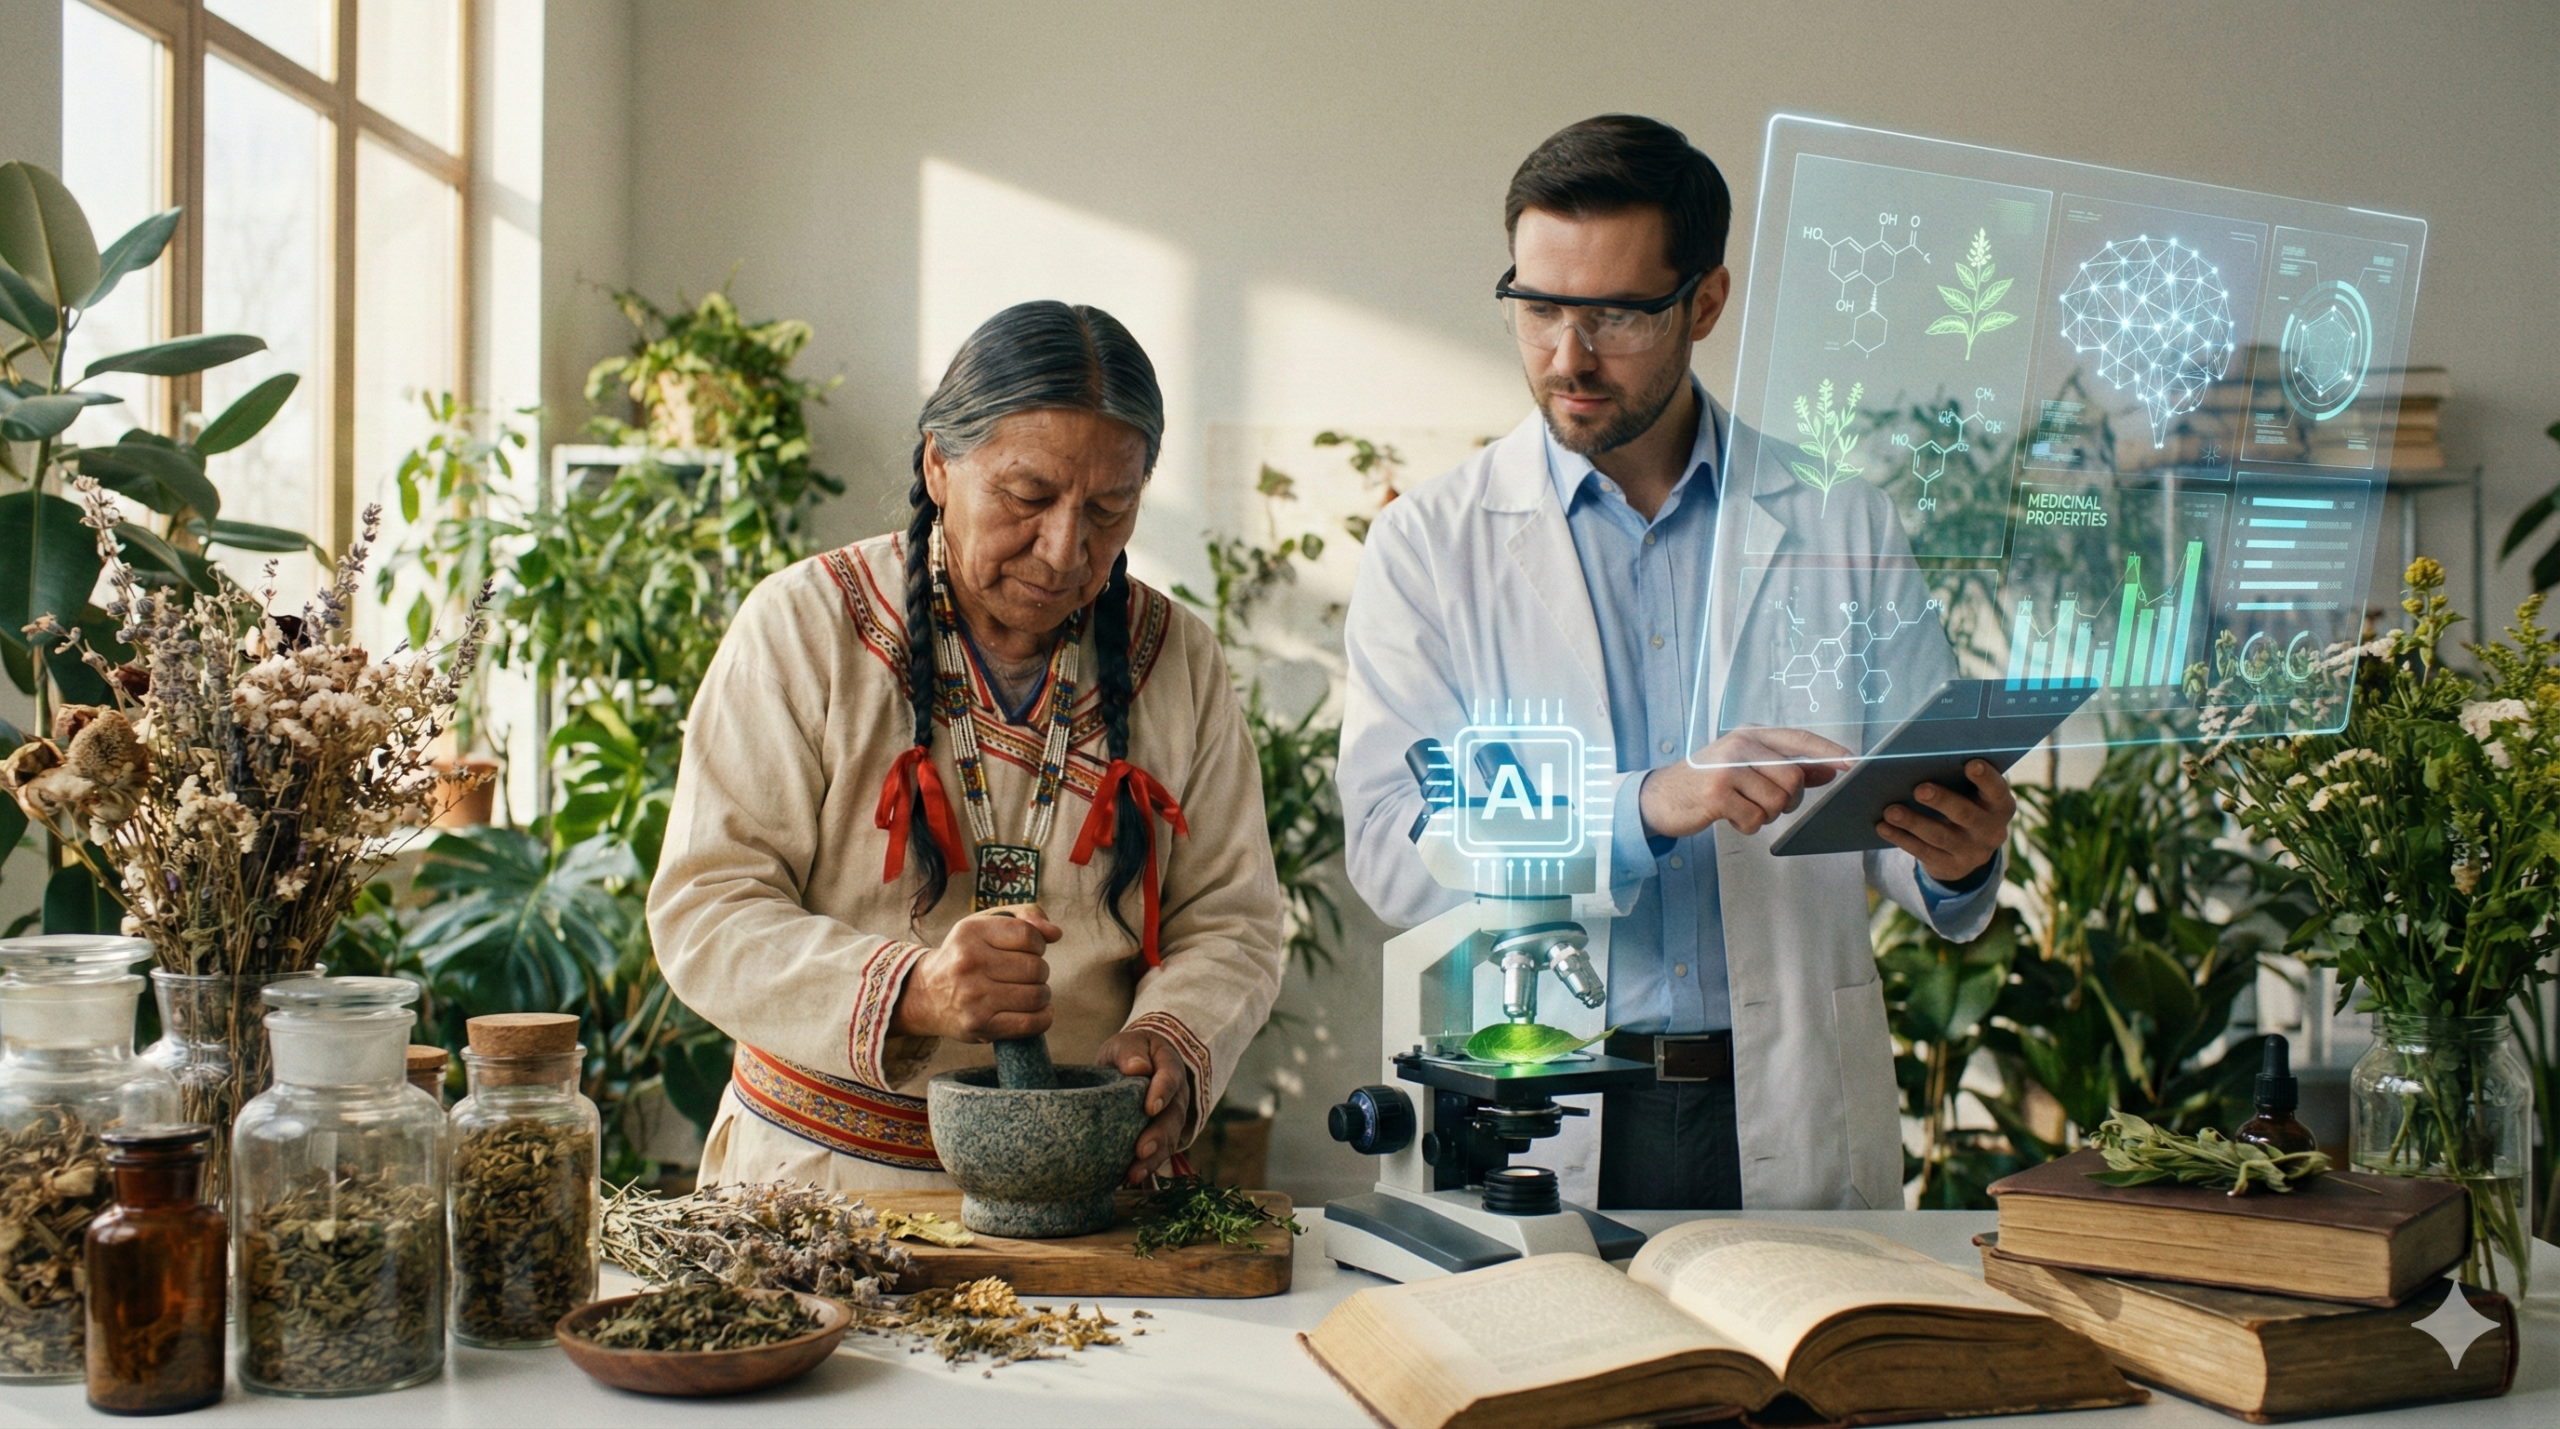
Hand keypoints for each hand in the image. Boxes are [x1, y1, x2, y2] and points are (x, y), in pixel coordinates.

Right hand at [888, 904, 1058, 1041]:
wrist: (924, 994)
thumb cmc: (965, 955)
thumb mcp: (984, 925)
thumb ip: (1024, 917)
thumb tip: (1056, 933)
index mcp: (971, 932)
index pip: (1029, 935)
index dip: (1039, 944)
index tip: (1029, 951)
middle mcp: (969, 962)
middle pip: (1036, 968)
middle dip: (1040, 971)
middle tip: (1026, 975)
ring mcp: (973, 997)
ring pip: (1037, 995)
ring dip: (1042, 994)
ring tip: (1029, 992)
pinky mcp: (980, 1025)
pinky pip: (1031, 1023)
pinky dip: (1044, 1017)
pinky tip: (1037, 1010)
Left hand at [1097, 1028, 1191, 1185]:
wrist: (1138, 1064)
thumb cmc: (1130, 1054)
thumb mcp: (1126, 1043)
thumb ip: (1130, 1052)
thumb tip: (1137, 1068)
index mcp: (1169, 1065)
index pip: (1170, 1078)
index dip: (1162, 1092)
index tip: (1150, 1108)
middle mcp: (1178, 1095)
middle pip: (1173, 1116)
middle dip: (1159, 1135)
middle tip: (1141, 1150)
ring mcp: (1173, 1117)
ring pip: (1170, 1139)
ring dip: (1154, 1158)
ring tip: (1134, 1174)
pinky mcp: (1163, 1135)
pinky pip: (1160, 1153)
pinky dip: (1148, 1167)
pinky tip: (1130, 1179)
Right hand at [1638, 727, 1852, 839]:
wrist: (1660, 797)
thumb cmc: (1709, 782)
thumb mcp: (1747, 766)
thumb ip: (1788, 766)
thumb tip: (1833, 769)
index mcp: (1750, 734)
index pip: (1799, 739)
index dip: (1829, 752)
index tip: (1854, 764)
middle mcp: (1739, 745)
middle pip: (1792, 777)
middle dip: (1788, 799)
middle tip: (1767, 803)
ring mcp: (1726, 768)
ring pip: (1776, 801)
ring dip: (1765, 814)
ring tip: (1743, 807)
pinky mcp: (1716, 793)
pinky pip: (1754, 819)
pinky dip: (1747, 825)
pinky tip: (1729, 816)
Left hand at [1876, 759, 2014, 884]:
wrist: (1969, 848)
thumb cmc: (1965, 802)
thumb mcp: (1971, 792)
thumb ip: (1955, 776)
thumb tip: (1913, 757)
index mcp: (2000, 806)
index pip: (1997, 791)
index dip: (1986, 779)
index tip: (1971, 764)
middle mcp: (1991, 831)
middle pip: (1965, 814)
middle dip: (1942, 801)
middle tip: (1919, 789)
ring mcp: (1972, 852)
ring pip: (1940, 836)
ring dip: (1913, 822)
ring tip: (1890, 810)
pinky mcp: (1952, 867)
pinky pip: (1924, 852)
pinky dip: (1901, 838)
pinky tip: (1883, 826)